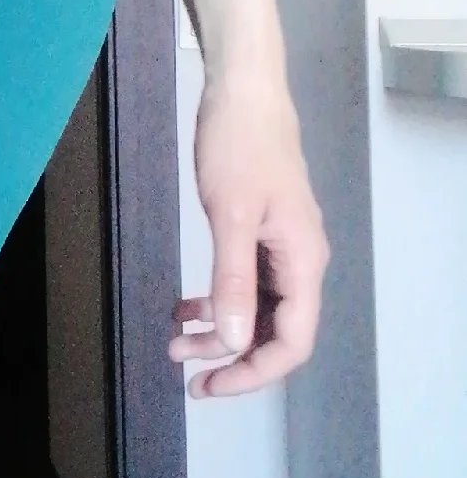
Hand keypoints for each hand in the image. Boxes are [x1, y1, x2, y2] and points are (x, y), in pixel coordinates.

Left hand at [169, 63, 329, 397]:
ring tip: (174, 342)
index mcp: (303, 263)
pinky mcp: (261, 232)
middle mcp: (300, 262)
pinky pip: (245, 283)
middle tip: (181, 369)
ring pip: (256, 310)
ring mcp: (282, 247)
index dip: (253, 373)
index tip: (208, 386)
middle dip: (230, 356)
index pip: (291, 343)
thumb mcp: (230, 216)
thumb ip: (232, 280)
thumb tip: (233, 343)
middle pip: (275, 332)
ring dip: (219, 330)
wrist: (243, 92)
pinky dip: (216, 300)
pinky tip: (184, 306)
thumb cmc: (239, 147)